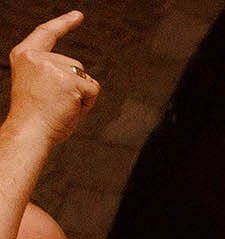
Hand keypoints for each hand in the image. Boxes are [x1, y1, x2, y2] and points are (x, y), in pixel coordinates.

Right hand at [7, 12, 96, 145]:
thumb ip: (53, 74)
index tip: (78, 16)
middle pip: (75, 65)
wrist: (29, 131)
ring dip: (81, 95)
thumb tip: (85, 79)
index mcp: (25, 56)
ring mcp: (53, 66)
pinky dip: (88, 103)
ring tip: (61, 107)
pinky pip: (93, 89)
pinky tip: (70, 109)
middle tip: (55, 104)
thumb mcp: (37, 85)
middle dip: (74, 86)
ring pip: (85, 78)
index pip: (46, 33)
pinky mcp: (69, 79)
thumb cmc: (34, 116)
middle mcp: (37, 57)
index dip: (63, 23)